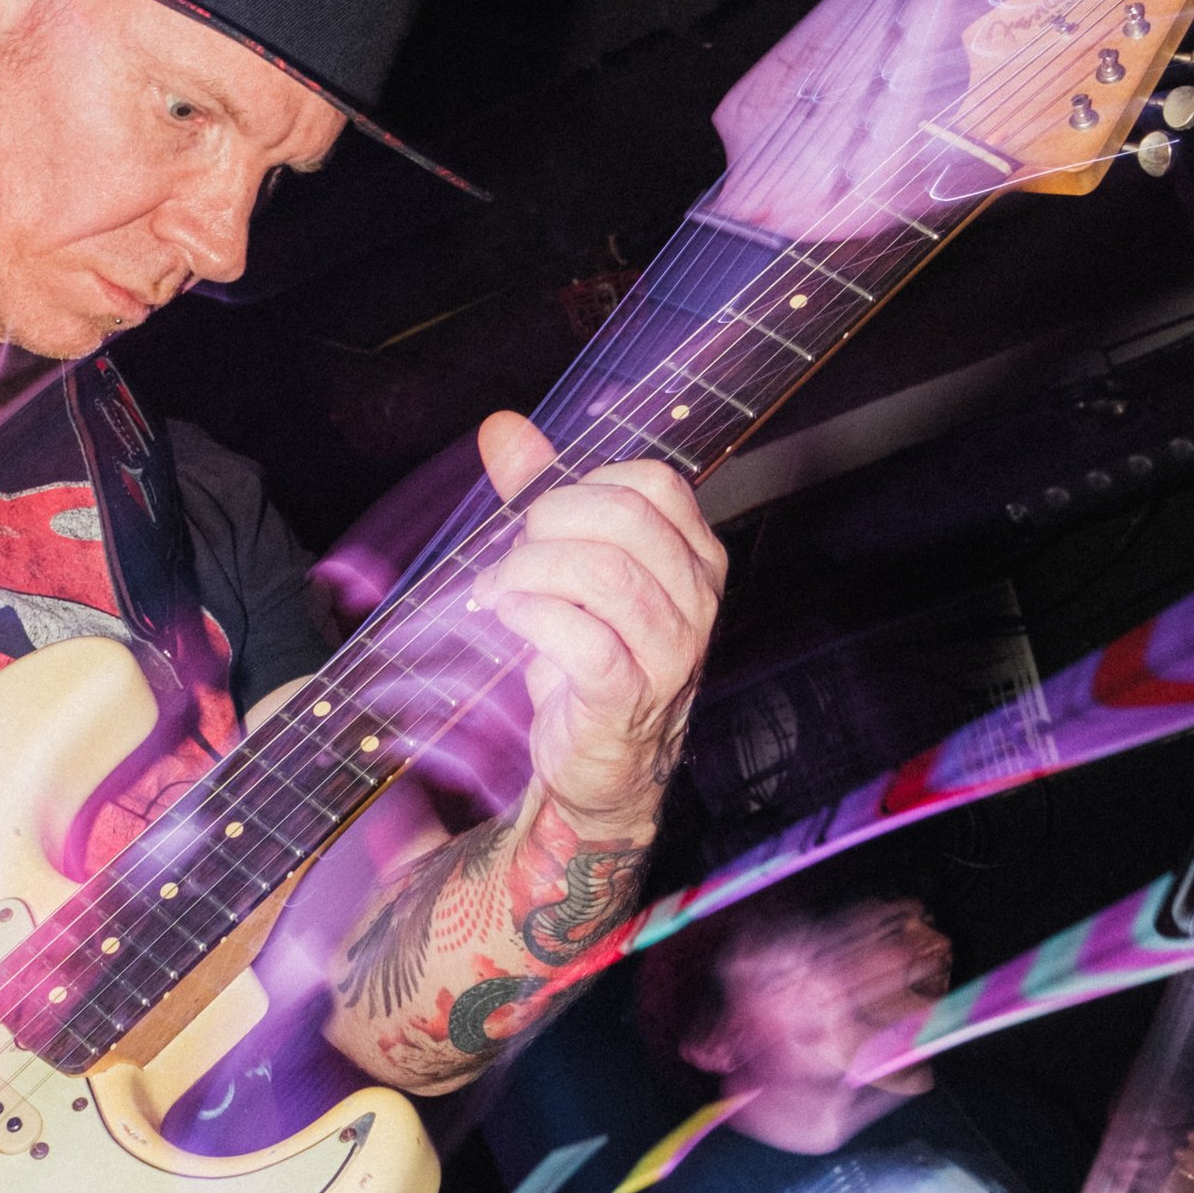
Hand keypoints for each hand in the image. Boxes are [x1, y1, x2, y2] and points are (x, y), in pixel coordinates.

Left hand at [473, 413, 725, 834]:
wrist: (603, 764)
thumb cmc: (587, 654)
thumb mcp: (566, 565)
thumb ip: (539, 494)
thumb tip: (502, 429)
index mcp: (693, 556)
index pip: (655, 483)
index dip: (585, 485)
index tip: (541, 518)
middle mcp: (696, 600)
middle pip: (626, 520)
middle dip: (549, 523)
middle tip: (510, 554)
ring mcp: (671, 652)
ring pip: (605, 575)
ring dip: (531, 571)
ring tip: (496, 590)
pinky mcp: (630, 699)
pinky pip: (585, 642)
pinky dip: (533, 618)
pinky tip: (507, 618)